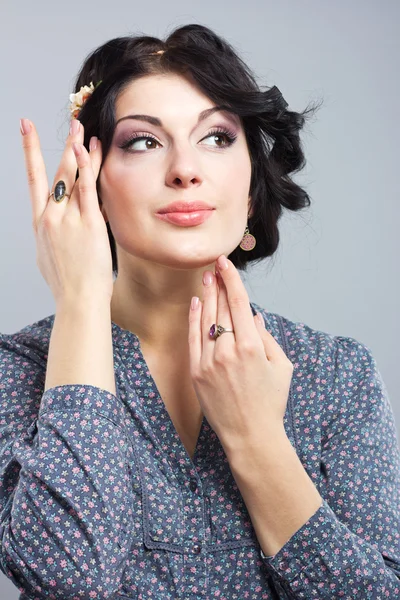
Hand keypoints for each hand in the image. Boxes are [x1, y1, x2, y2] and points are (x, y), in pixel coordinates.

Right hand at [20, 118, 112, 305]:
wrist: (78, 300)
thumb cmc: (67, 284)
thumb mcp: (49, 256)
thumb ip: (52, 235)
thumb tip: (55, 226)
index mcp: (40, 224)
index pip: (33, 179)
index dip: (30, 151)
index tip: (26, 128)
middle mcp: (51, 217)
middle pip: (56, 172)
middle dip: (63, 145)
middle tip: (71, 122)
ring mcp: (69, 219)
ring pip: (73, 176)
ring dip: (78, 149)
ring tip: (83, 128)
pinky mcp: (89, 224)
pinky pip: (88, 189)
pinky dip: (88, 167)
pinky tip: (90, 148)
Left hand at [188, 255, 293, 452]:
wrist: (251, 435)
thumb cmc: (271, 402)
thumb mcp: (282, 367)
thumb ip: (268, 338)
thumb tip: (255, 316)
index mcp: (252, 347)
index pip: (239, 303)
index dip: (232, 279)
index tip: (226, 263)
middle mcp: (228, 350)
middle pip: (222, 307)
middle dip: (219, 283)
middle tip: (215, 265)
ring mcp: (210, 361)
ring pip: (206, 320)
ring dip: (206, 296)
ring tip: (206, 278)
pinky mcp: (197, 373)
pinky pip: (193, 339)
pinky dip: (194, 319)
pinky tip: (196, 302)